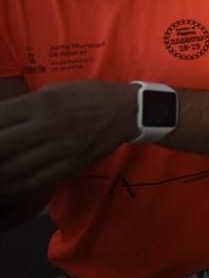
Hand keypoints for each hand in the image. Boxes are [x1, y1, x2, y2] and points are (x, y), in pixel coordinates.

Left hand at [0, 81, 137, 196]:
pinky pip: (36, 181)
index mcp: (41, 104)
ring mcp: (60, 149)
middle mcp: (48, 126)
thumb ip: (25, 106)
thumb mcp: (53, 91)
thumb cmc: (87, 96)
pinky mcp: (70, 165)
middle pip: (1, 146)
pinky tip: (6, 186)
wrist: (127, 111)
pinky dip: (14, 186)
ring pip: (14, 169)